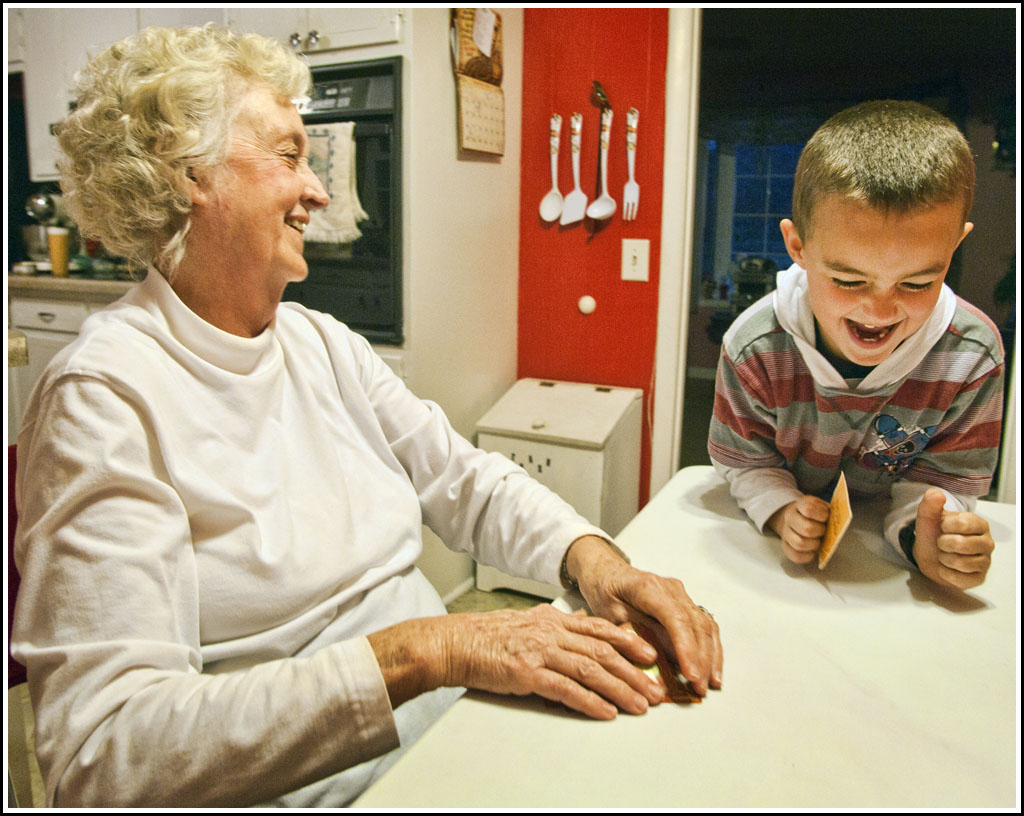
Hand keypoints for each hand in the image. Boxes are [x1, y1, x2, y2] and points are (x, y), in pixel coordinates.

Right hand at [368, 605, 666, 719]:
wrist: (455, 644)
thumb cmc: (488, 637)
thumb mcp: (527, 622)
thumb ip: (555, 624)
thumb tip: (578, 622)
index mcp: (553, 620)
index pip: (599, 629)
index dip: (628, 641)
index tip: (650, 655)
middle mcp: (551, 632)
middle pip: (603, 652)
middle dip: (634, 673)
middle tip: (656, 690)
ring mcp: (540, 651)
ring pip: (591, 670)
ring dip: (620, 689)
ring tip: (640, 706)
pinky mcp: (527, 673)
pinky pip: (566, 689)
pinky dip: (590, 702)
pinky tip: (606, 713)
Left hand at [565, 536, 722, 695]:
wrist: (607, 572)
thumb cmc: (605, 592)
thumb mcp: (611, 615)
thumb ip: (637, 632)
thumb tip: (662, 657)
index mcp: (648, 587)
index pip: (676, 619)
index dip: (686, 648)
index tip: (691, 674)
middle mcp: (671, 588)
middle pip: (696, 624)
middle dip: (701, 659)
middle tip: (699, 688)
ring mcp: (681, 594)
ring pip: (706, 625)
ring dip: (710, 657)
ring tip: (709, 684)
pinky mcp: (686, 603)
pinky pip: (704, 626)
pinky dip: (710, 649)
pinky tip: (711, 670)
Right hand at [767, 495, 829, 563]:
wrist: (796, 518)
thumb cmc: (815, 514)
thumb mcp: (822, 507)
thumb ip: (830, 513)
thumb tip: (841, 526)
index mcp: (800, 505)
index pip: (809, 509)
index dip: (822, 515)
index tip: (826, 517)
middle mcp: (789, 518)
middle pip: (806, 529)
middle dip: (820, 532)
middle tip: (823, 531)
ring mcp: (786, 533)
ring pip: (800, 543)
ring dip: (814, 544)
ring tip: (818, 541)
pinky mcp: (786, 547)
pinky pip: (796, 556)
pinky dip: (808, 555)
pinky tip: (813, 550)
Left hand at [912, 488, 993, 589]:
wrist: (931, 556)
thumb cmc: (934, 534)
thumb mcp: (928, 517)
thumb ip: (930, 504)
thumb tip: (936, 494)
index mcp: (979, 523)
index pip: (963, 523)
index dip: (945, 526)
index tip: (942, 527)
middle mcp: (987, 542)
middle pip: (961, 544)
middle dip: (942, 544)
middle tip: (941, 543)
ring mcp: (985, 562)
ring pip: (960, 563)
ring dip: (943, 559)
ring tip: (944, 555)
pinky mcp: (979, 578)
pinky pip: (959, 579)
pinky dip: (945, 573)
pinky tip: (946, 568)